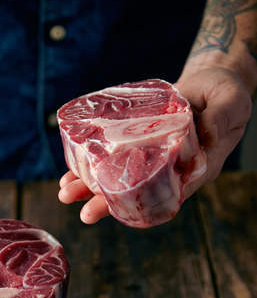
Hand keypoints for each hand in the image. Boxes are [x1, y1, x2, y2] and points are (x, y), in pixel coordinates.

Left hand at [58, 67, 252, 222]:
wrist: (210, 82)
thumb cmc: (226, 94)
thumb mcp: (231, 102)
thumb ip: (220, 118)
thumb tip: (207, 136)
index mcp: (196, 167)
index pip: (171, 192)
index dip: (148, 204)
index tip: (125, 211)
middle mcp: (169, 169)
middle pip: (137, 193)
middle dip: (109, 204)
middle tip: (86, 215)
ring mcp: (150, 158)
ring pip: (119, 180)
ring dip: (91, 189)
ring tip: (65, 194)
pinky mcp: (136, 144)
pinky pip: (112, 159)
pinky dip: (91, 166)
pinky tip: (70, 172)